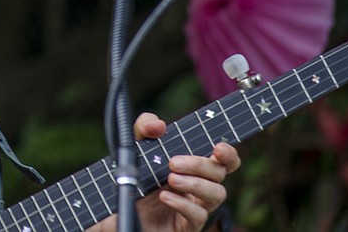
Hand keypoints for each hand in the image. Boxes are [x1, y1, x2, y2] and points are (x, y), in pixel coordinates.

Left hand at [90, 113, 240, 231]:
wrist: (119, 210)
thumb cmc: (135, 179)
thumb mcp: (135, 148)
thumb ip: (144, 129)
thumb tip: (159, 125)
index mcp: (194, 167)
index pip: (223, 160)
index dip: (228, 153)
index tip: (217, 148)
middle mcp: (199, 186)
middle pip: (219, 173)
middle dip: (200, 164)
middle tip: (173, 163)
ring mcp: (196, 206)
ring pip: (216, 194)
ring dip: (195, 184)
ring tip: (170, 179)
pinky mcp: (187, 225)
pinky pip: (198, 216)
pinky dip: (183, 204)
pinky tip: (165, 197)